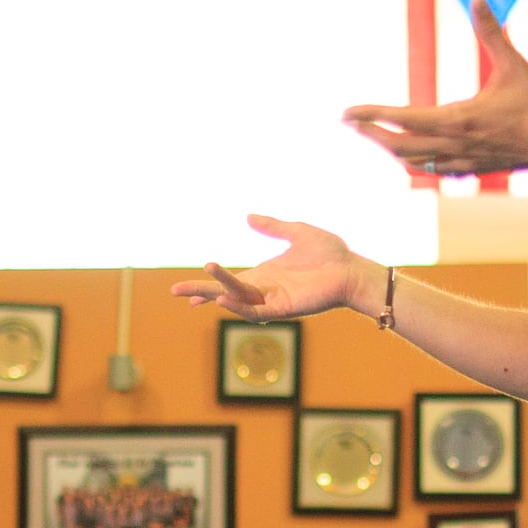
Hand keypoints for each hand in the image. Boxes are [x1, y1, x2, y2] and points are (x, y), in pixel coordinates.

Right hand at [171, 215, 364, 318]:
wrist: (351, 268)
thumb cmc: (330, 253)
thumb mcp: (296, 232)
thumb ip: (272, 227)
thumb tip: (248, 216)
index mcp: (264, 275)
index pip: (228, 282)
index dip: (208, 285)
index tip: (184, 293)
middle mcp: (264, 290)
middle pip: (225, 293)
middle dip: (201, 293)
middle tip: (175, 291)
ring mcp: (273, 300)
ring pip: (238, 300)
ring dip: (219, 292)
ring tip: (201, 288)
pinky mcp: (285, 308)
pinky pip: (256, 311)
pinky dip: (239, 307)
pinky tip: (224, 298)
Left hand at [343, 0, 527, 176]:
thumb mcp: (514, 64)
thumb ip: (491, 31)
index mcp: (460, 119)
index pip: (403, 118)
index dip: (371, 115)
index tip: (347, 113)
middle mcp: (455, 144)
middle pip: (399, 146)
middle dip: (372, 134)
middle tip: (350, 123)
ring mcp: (463, 161)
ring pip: (414, 162)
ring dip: (390, 149)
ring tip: (373, 135)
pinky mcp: (473, 169)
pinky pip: (433, 170)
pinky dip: (414, 161)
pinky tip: (409, 154)